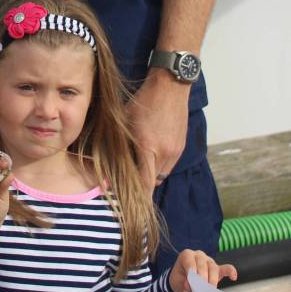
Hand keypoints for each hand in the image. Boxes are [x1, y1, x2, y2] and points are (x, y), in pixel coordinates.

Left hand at [128, 71, 189, 193]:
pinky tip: (152, 150)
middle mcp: (165, 153)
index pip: (145, 182)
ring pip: (163, 173)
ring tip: (141, 160)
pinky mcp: (182, 146)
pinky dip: (161, 163)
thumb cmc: (143, 101)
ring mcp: (176, 150)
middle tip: (130, 179)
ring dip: (152, 172)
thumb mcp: (125, 120)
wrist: (170, 87)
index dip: (138, 196)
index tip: (131, 204)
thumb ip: (119, 142)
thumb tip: (109, 160)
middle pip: (154, 180)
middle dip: (143, 183)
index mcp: (148, 147)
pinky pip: (170, 163)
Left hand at [169, 249, 236, 291]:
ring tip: (209, 290)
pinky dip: (230, 272)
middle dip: (202, 279)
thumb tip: (189, 286)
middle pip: (203, 265)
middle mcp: (199, 255)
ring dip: (212, 280)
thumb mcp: (178, 280)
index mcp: (187, 255)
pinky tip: (233, 277)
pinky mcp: (218, 269)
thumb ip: (183, 282)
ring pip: (213, 268)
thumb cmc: (180, 278)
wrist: (183, 281)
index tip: (190, 286)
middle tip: (200, 291)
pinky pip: (226, 268)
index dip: (191, 274)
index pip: (190, 262)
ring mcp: (209, 261)